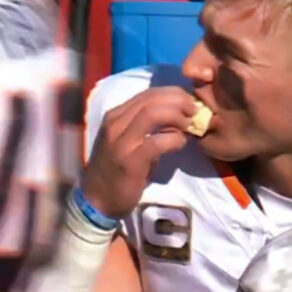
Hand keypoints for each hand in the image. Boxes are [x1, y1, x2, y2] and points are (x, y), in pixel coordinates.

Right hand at [81, 87, 195, 218]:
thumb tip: (178, 119)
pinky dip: (174, 139)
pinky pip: (157, 141)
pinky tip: (180, 143)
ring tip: (189, 125)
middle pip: (151, 99)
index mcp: (116, 116)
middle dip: (178, 100)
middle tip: (194, 111)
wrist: (97, 199)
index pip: (147, 93)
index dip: (172, 93)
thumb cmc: (117, 169)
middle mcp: (115, 123)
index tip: (188, 102)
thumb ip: (148, 127)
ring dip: (176, 116)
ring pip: (152, 114)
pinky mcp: (130, 160)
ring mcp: (121, 141)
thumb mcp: (129, 141)